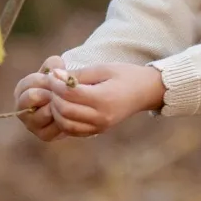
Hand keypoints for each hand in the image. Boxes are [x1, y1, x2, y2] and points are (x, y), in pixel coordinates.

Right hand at [15, 55, 67, 141]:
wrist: (74, 102)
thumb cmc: (61, 83)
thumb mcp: (57, 70)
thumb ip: (54, 65)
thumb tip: (57, 64)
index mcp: (22, 90)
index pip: (26, 84)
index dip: (43, 80)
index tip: (56, 78)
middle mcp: (22, 108)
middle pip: (27, 100)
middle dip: (46, 93)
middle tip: (60, 92)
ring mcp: (31, 123)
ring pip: (39, 116)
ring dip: (54, 108)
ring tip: (66, 103)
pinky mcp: (43, 135)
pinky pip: (50, 130)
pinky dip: (60, 122)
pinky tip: (70, 116)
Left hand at [46, 63, 165, 137]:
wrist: (147, 91)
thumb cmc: (126, 75)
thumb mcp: (104, 69)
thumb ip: (79, 74)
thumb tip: (54, 75)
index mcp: (104, 98)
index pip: (69, 94)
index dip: (56, 84)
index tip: (53, 75)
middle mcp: (101, 116)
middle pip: (64, 110)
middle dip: (53, 97)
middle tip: (53, 86)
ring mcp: (100, 126)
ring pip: (65, 124)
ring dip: (56, 110)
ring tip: (58, 97)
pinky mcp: (99, 130)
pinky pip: (73, 131)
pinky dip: (63, 120)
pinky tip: (65, 108)